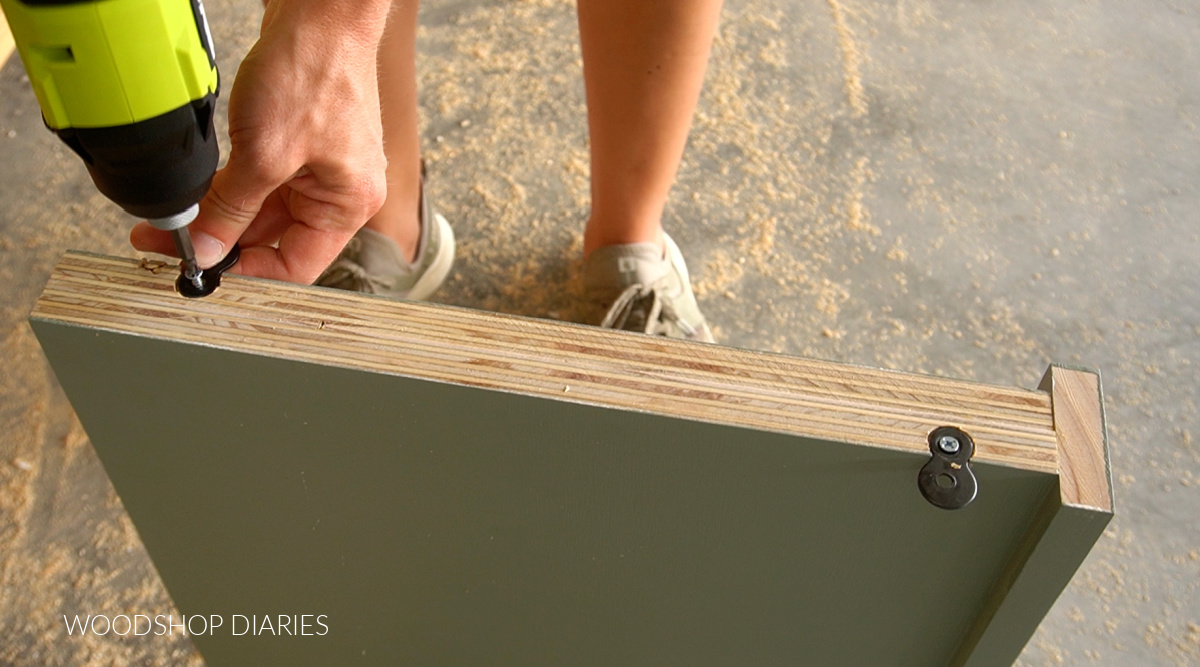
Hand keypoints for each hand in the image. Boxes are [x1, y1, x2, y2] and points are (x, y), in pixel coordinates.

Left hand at [131, 0, 391, 283]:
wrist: (319, 13)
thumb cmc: (314, 73)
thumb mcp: (264, 154)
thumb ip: (233, 208)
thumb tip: (207, 249)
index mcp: (347, 206)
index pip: (296, 265)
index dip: (248, 272)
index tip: (202, 269)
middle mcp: (339, 192)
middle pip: (275, 237)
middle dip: (222, 239)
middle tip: (168, 242)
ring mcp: (320, 168)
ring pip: (262, 209)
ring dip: (220, 213)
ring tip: (176, 217)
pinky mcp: (300, 144)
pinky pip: (261, 180)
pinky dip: (229, 187)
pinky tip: (198, 190)